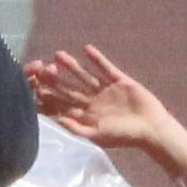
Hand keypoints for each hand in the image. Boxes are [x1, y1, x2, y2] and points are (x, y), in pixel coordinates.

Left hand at [27, 45, 186, 176]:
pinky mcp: (120, 80)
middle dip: (57, 79)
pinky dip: (97, 59)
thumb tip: (55, 120)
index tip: (36, 88)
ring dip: (72, 66)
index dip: (51, 97)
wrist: (151, 128)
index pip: (64, 104)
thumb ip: (76, 128)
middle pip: (71, 88)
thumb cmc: (124, 136)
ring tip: (58, 55)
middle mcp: (93, 101)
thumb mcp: (97, 135)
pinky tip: (86, 49)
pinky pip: (106, 67)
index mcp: (86, 115)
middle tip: (42, 68)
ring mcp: (105, 90)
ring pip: (85, 75)